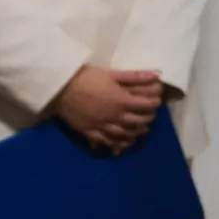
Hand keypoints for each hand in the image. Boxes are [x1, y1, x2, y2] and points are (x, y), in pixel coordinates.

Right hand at [52, 63, 168, 155]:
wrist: (60, 88)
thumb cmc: (86, 77)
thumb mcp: (112, 74)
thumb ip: (135, 76)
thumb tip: (157, 74)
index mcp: (121, 101)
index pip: (145, 106)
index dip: (154, 104)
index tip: (157, 101)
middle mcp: (115, 117)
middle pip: (137, 122)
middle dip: (147, 119)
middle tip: (151, 116)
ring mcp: (102, 126)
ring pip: (124, 134)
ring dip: (135, 133)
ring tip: (140, 130)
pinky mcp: (90, 132)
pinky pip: (106, 141)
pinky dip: (116, 144)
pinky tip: (120, 143)